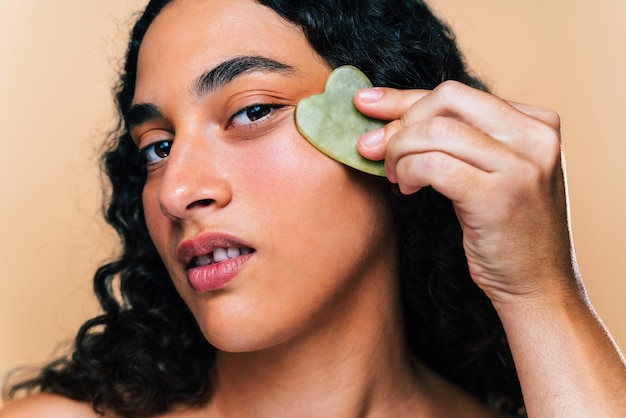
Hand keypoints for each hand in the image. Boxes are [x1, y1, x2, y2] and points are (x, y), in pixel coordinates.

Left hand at [355, 81, 578, 306]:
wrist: (539, 285)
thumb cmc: (504, 229)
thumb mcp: (489, 171)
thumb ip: (455, 138)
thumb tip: (382, 112)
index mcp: (536, 122)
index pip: (456, 94)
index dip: (404, 99)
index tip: (366, 104)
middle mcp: (536, 135)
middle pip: (445, 100)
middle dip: (400, 124)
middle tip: (375, 151)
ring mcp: (522, 165)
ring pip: (435, 131)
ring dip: (399, 151)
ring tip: (396, 177)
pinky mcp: (499, 195)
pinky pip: (433, 164)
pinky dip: (408, 171)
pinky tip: (407, 188)